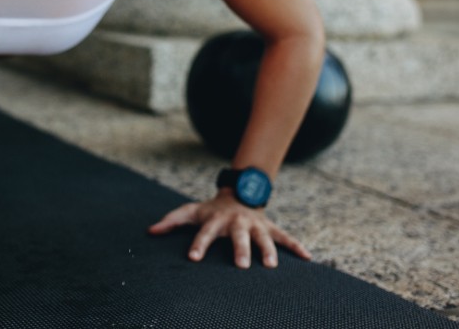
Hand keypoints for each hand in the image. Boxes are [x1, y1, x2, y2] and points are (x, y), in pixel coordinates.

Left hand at [148, 190, 311, 268]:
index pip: (204, 233)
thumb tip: (151, 231)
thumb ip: (171, 221)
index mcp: (216, 220)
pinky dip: (296, 246)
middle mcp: (236, 222)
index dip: (198, 245)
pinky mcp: (269, 227)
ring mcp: (255, 225)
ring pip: (263, 237)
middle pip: (238, 237)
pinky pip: (285, 237)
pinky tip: (308, 258)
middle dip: (240, 250)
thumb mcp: (190, 211)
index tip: (193, 258)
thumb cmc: (210, 210)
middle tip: (241, 266)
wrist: (238, 193)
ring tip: (271, 266)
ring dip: (268, 250)